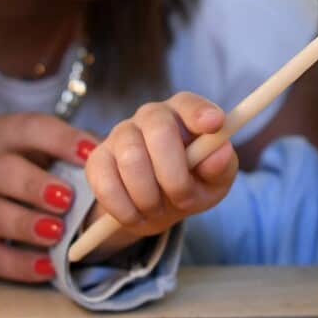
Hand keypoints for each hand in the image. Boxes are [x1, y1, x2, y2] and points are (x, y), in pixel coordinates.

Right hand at [0, 112, 96, 282]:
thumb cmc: (20, 167)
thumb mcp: (39, 149)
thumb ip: (69, 151)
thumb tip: (109, 153)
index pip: (27, 129)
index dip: (59, 140)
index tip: (91, 154)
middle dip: (32, 184)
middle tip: (67, 199)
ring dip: (23, 223)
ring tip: (56, 232)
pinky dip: (19, 263)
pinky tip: (47, 265)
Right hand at [84, 92, 238, 252]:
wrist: (156, 207)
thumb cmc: (190, 184)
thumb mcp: (214, 181)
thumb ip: (220, 167)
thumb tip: (220, 153)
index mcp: (184, 113)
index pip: (190, 103)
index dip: (200, 112)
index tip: (215, 124)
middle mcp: (151, 115)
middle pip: (158, 129)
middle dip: (174, 174)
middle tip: (183, 200)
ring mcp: (120, 134)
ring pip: (131, 159)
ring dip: (149, 196)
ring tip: (157, 209)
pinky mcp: (97, 160)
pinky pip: (106, 183)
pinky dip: (124, 209)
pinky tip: (135, 214)